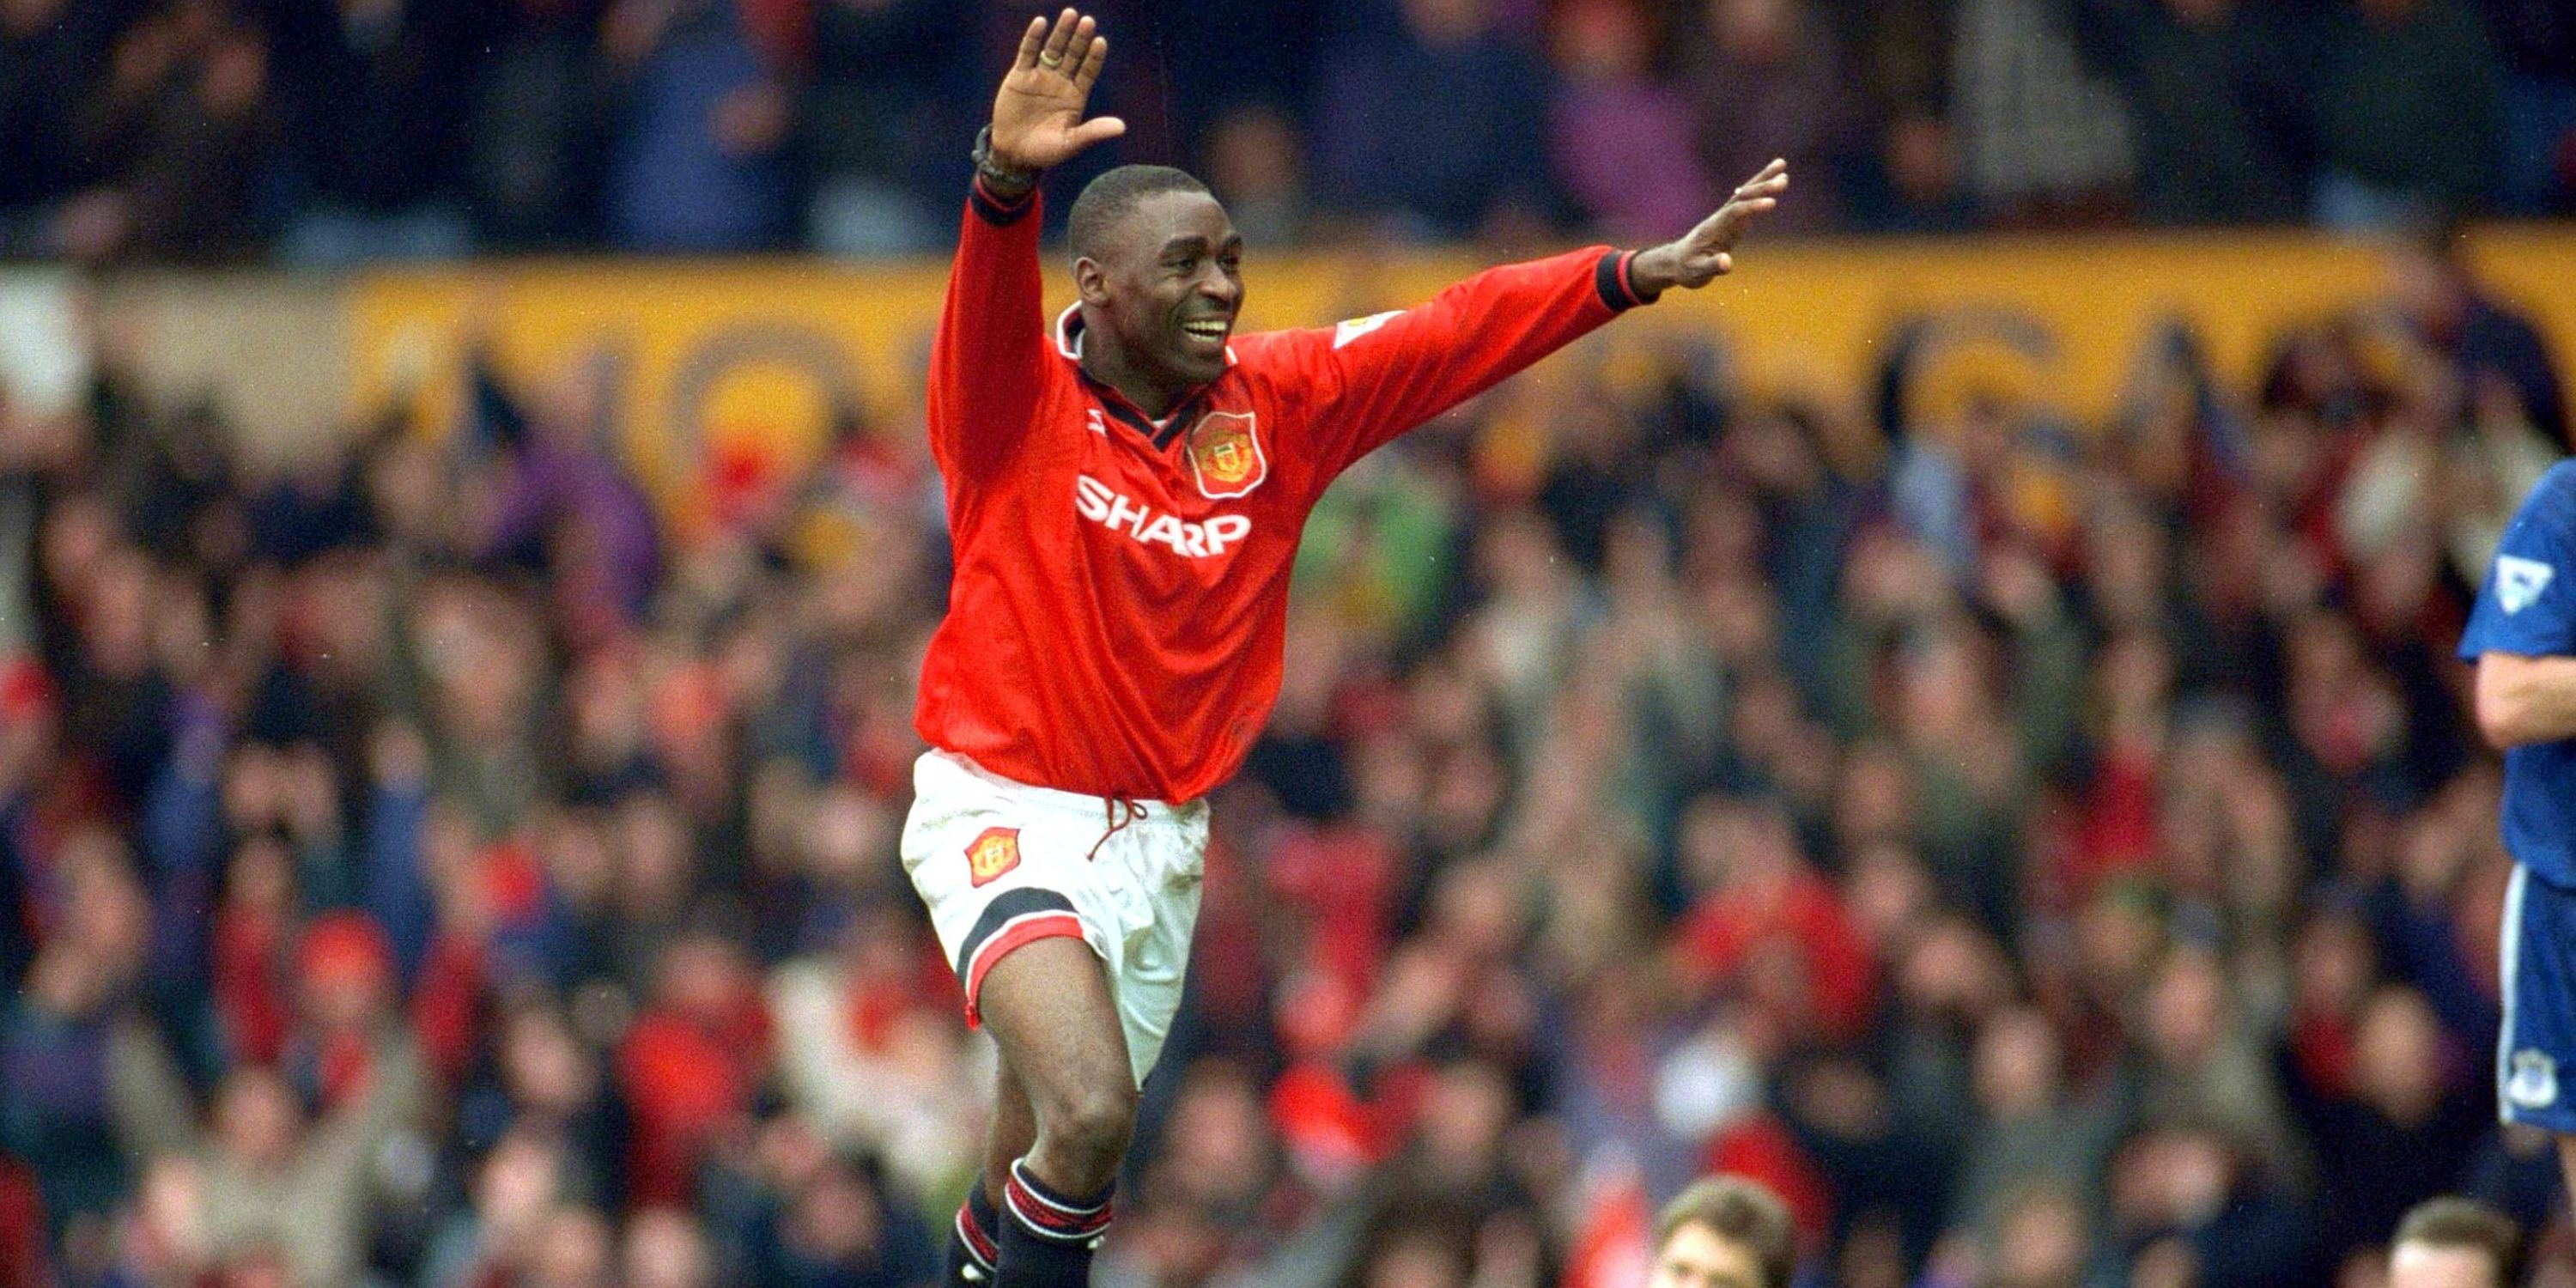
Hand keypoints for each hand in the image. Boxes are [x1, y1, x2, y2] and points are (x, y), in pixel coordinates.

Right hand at [987, 9, 1123, 173]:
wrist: (1014, 153)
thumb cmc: (1045, 151)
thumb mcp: (1070, 143)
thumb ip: (1093, 132)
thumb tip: (1122, 128)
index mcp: (1076, 95)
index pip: (1088, 70)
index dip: (1094, 57)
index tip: (1100, 42)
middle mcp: (1060, 82)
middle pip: (1073, 55)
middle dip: (1080, 38)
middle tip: (1088, 21)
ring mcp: (1040, 76)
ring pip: (1053, 49)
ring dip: (1061, 33)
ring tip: (1070, 14)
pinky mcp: (1020, 75)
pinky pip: (1027, 52)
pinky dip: (1033, 38)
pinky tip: (1040, 22)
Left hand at [1629, 159, 1788, 294]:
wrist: (1676, 262)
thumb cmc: (1687, 269)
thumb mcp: (1697, 272)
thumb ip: (1712, 267)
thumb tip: (1727, 263)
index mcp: (1713, 228)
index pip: (1735, 213)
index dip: (1752, 207)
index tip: (1772, 203)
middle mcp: (1721, 218)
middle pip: (1742, 197)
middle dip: (1762, 187)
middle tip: (1784, 179)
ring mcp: (1726, 217)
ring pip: (1745, 194)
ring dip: (1763, 180)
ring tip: (1782, 164)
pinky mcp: (1732, 221)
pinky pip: (1748, 202)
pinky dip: (1760, 191)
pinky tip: (1772, 183)